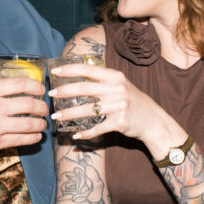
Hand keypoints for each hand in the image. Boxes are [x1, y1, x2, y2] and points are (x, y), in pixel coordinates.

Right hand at [0, 78, 47, 169]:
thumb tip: (1, 81)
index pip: (20, 84)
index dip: (35, 86)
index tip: (40, 90)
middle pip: (29, 104)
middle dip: (42, 106)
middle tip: (44, 108)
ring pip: (29, 124)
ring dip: (40, 123)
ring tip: (43, 123)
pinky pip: (21, 140)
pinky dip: (33, 138)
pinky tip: (36, 136)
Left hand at [48, 63, 174, 147]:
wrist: (153, 120)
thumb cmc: (132, 101)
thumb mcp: (120, 85)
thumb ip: (103, 80)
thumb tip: (78, 74)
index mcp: (115, 76)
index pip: (88, 69)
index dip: (69, 69)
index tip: (54, 71)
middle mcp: (117, 89)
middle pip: (84, 88)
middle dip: (64, 91)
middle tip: (51, 95)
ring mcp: (119, 106)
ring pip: (87, 110)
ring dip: (68, 114)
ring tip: (56, 116)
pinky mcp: (120, 122)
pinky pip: (97, 128)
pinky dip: (85, 133)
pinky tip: (75, 135)